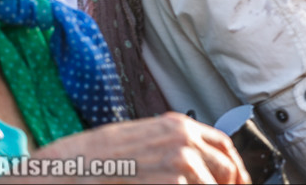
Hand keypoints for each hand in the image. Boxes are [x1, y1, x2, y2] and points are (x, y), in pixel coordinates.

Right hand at [26, 113, 248, 182]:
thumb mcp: (142, 138)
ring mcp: (180, 162)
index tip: (236, 182)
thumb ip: (172, 144)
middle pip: (227, 168)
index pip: (224, 145)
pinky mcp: (171, 183)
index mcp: (179, 125)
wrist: (69, 169)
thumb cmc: (98, 156)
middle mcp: (184, 140)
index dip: (234, 167)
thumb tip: (196, 160)